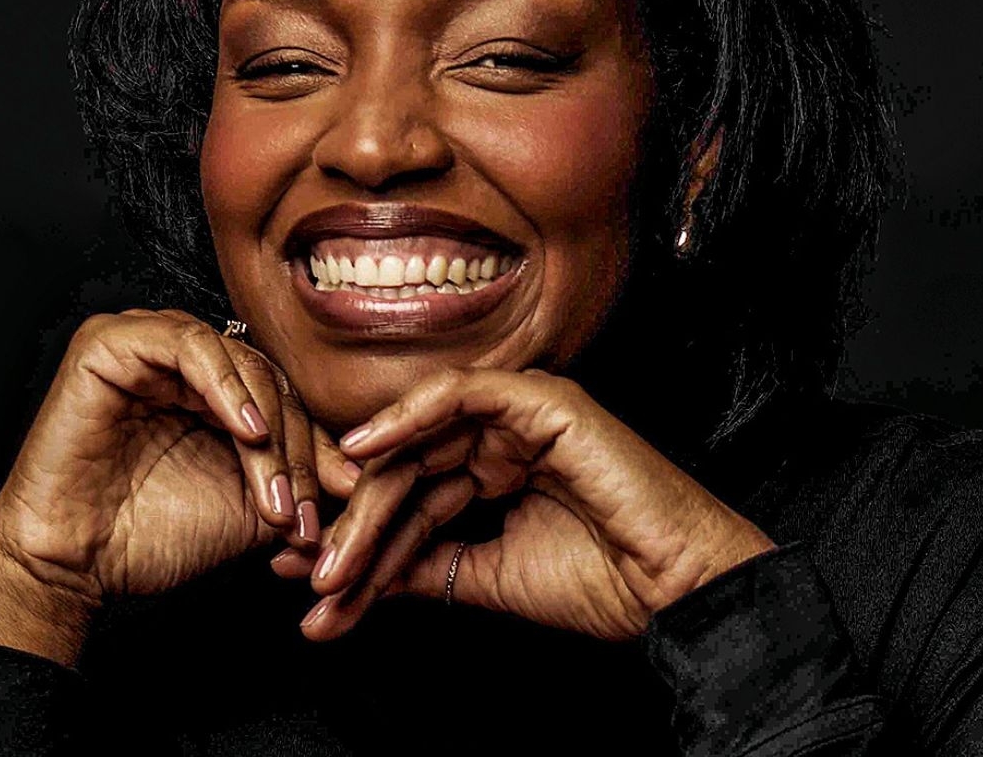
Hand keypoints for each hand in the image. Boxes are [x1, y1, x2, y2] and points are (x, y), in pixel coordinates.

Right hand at [0, 308, 357, 663]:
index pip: (289, 400)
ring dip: (268, 429)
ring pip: (241, 363)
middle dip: (296, 450)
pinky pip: (189, 344)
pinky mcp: (110, 342)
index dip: (319, 451)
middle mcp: (186, 362)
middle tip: (302, 509)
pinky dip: (226, 387)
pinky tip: (247, 433)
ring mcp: (148, 344)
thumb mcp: (254, 509)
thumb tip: (371, 478)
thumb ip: (306, 482)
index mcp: (217, 391)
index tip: (344, 504)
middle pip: (271, 381)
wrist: (77, 565)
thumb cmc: (153, 537)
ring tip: (274, 491)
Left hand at [291, 368, 773, 641]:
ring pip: (422, 442)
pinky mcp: (542, 399)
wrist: (671, 587)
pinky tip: (361, 449)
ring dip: (370, 496)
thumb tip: (351, 580)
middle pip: (407, 473)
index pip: (412, 501)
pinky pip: (461, 393)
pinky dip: (409, 414)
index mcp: (496, 473)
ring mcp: (522, 415)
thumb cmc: (603, 581)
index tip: (313, 589)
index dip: (361, 543)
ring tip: (329, 550)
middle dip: (355, 529)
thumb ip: (425, 567)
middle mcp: (503, 439)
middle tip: (312, 579)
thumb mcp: (487, 577)